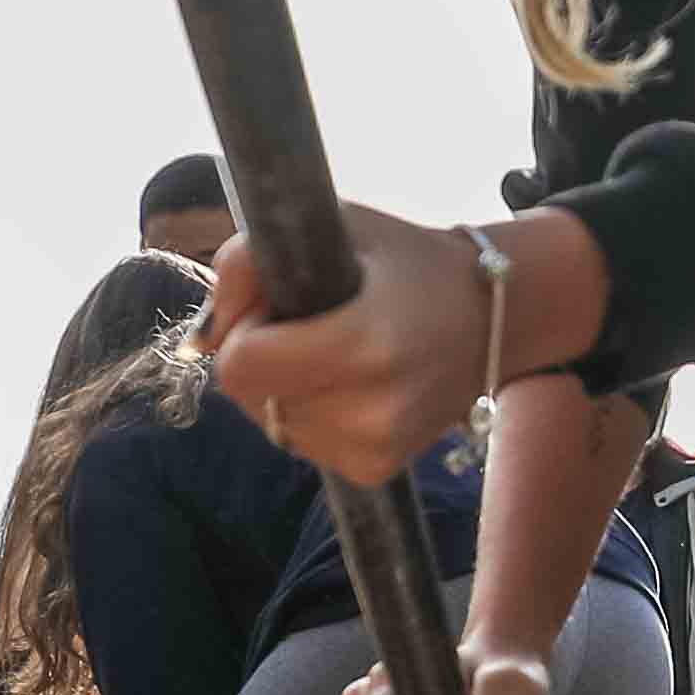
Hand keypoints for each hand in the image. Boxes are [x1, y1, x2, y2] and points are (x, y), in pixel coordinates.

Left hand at [202, 201, 515, 481]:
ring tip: (339, 354)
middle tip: (311, 325)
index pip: (241, 366)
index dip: (242, 331)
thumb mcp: (337, 226)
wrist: (491, 316)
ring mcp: (376, 447)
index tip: (278, 306)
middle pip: (249, 398)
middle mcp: (373, 410)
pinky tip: (352, 386)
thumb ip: (251, 260)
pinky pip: (301, 442)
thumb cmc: (405, 262)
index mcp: (365, 344)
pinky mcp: (375, 469)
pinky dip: (310, 414)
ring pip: (271, 422)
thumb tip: (203, 333)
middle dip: (260, 358)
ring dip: (284, 388)